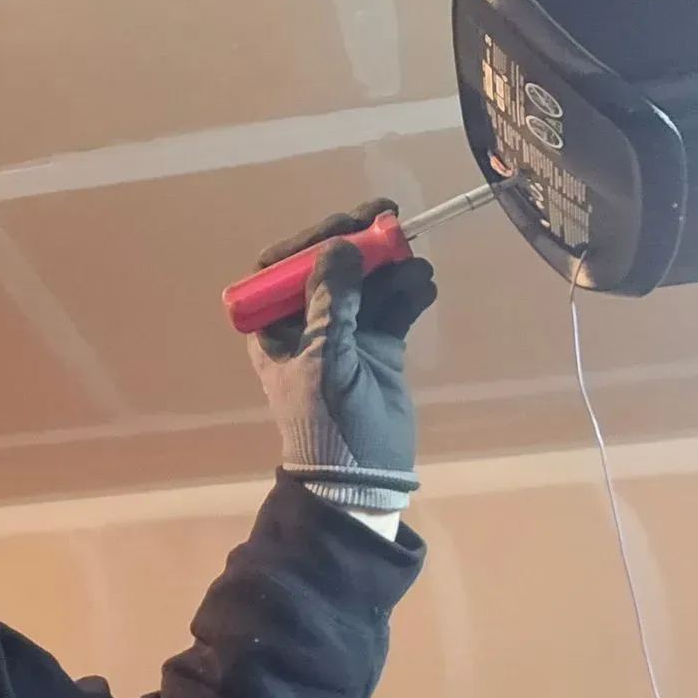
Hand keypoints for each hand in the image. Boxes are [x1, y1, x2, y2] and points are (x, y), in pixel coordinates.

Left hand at [246, 200, 436, 513]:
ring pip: (367, 283)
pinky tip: (424, 284)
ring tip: (415, 263)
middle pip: (331, 267)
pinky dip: (409, 293)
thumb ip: (333, 303)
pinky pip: (392, 308)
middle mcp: (306, 323)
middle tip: (392, 220)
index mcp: (273, 326)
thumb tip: (338, 247)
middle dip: (360, 244)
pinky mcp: (378, 347)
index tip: (347, 224)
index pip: (283, 266)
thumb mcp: (325, 360)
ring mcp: (345, 334)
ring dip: (391, 267)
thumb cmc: (327, 421)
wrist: (359, 478)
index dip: (313, 240)